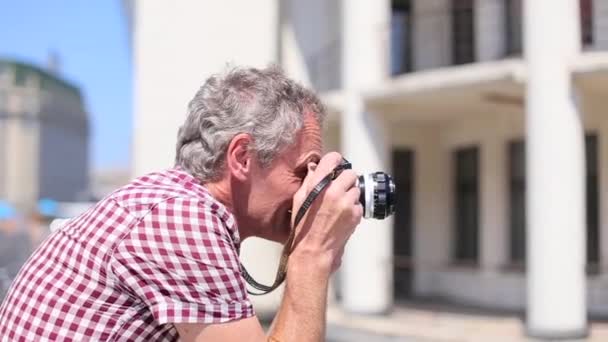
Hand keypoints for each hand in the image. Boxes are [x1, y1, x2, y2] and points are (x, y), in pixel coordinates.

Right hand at [289, 152, 362, 272]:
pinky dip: (353, 209)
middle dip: (345, 180)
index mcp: (317, 185)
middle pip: (350, 173)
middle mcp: (334, 191)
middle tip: (338, 190)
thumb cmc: (303, 227)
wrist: (314, 250)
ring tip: (338, 207)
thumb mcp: (299, 200)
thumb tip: (315, 168)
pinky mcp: (356, 214)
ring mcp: (347, 202)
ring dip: (350, 195)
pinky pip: (358, 204)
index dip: (335, 162)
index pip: (333, 159)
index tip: (335, 168)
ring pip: (356, 190)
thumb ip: (309, 181)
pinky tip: (342, 217)